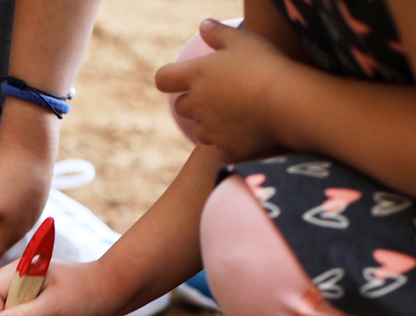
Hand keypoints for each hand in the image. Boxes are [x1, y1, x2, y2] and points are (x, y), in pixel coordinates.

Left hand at [155, 19, 291, 161]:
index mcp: (196, 76)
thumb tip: (203, 24)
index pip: (164, 79)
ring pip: (201, 131)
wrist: (290, 104)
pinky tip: (249, 136)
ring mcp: (210, 131)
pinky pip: (222, 150)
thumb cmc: (268, 65)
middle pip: (182, 106)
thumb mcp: (245, 40)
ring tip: (238, 115)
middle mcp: (197, 105)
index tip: (180, 78)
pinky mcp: (226, 151)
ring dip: (211, 125)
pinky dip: (231, 144)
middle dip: (193, 102)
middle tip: (218, 95)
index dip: (170, 78)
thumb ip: (220, 33)